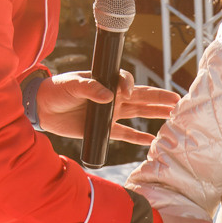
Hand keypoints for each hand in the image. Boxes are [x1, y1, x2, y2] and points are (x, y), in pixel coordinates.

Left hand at [36, 69, 179, 145]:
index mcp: (105, 81)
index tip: (126, 91)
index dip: (129, 85)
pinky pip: (125, 134)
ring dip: (155, 114)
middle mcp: (112, 96)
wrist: (43, 109)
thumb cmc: (57, 90)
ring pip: (138, 113)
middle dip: (159, 98)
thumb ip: (90, 88)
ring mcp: (110, 113)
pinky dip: (138, 138)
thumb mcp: (72, 85)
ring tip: (173, 115)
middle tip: (178, 100)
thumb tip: (108, 96)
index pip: (125, 81)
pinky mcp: (103, 129)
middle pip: (141, 96)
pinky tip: (152, 141)